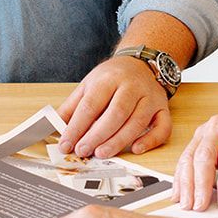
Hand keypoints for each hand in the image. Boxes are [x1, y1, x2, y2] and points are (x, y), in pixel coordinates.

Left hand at [56, 54, 170, 158]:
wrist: (141, 64)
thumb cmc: (112, 78)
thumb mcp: (88, 85)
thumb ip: (72, 107)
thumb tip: (55, 130)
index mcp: (109, 79)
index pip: (91, 105)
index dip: (77, 127)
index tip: (66, 144)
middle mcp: (132, 86)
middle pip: (116, 113)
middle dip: (97, 135)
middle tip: (83, 150)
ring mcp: (150, 97)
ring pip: (137, 121)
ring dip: (119, 141)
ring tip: (102, 153)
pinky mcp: (163, 108)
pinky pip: (162, 126)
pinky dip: (151, 140)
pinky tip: (136, 149)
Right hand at [172, 104, 217, 210]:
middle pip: (205, 155)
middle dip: (200, 184)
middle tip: (200, 206)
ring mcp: (205, 130)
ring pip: (189, 157)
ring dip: (186, 183)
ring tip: (187, 204)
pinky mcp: (196, 137)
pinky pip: (185, 158)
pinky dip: (180, 177)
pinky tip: (179, 193)